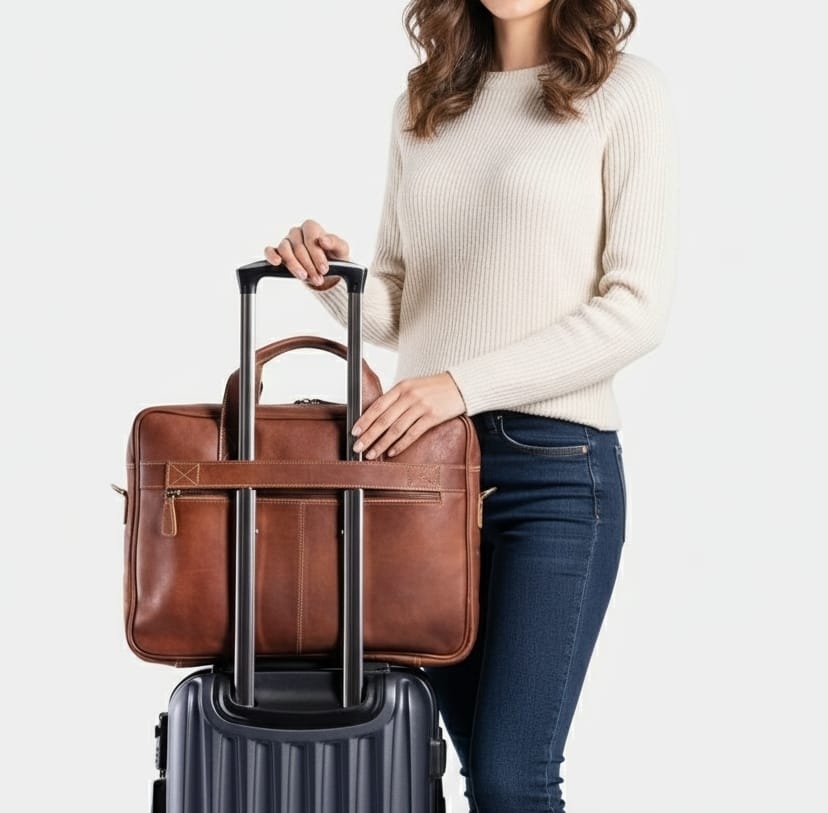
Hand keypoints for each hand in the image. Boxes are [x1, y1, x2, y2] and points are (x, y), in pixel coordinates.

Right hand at [264, 219, 349, 287]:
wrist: (325, 270)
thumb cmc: (333, 256)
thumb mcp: (341, 249)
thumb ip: (335, 242)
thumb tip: (324, 240)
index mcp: (311, 227)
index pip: (310, 235)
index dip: (317, 253)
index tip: (324, 268)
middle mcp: (297, 232)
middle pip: (299, 246)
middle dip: (309, 265)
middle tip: (317, 278)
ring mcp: (286, 242)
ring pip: (285, 249)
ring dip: (294, 265)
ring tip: (303, 277)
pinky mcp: (277, 252)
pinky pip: (269, 251)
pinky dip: (271, 256)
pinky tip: (277, 263)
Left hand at [351, 373, 466, 458]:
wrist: (460, 385)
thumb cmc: (434, 388)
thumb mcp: (413, 386)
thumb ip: (397, 399)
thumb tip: (377, 417)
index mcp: (401, 387)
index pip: (378, 405)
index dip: (365, 420)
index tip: (354, 431)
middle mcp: (409, 396)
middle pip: (384, 419)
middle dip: (368, 435)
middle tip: (357, 447)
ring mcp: (421, 406)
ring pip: (396, 429)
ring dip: (381, 443)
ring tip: (371, 453)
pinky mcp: (432, 417)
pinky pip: (412, 433)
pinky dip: (400, 444)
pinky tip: (392, 452)